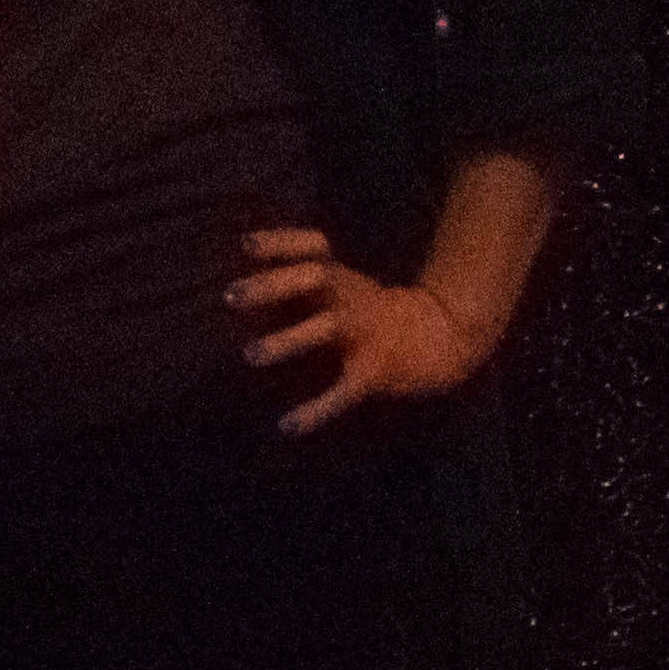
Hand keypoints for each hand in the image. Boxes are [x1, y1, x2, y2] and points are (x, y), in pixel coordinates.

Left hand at [234, 225, 503, 435]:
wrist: (439, 337)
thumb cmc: (369, 309)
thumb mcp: (340, 283)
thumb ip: (300, 271)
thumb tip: (240, 251)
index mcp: (339, 277)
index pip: (311, 247)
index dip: (280, 242)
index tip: (245, 243)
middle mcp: (350, 297)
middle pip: (315, 276)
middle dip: (273, 284)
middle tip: (228, 295)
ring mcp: (365, 331)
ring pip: (326, 328)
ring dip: (288, 340)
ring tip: (249, 355)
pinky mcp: (375, 369)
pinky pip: (345, 390)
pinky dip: (317, 410)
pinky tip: (288, 427)